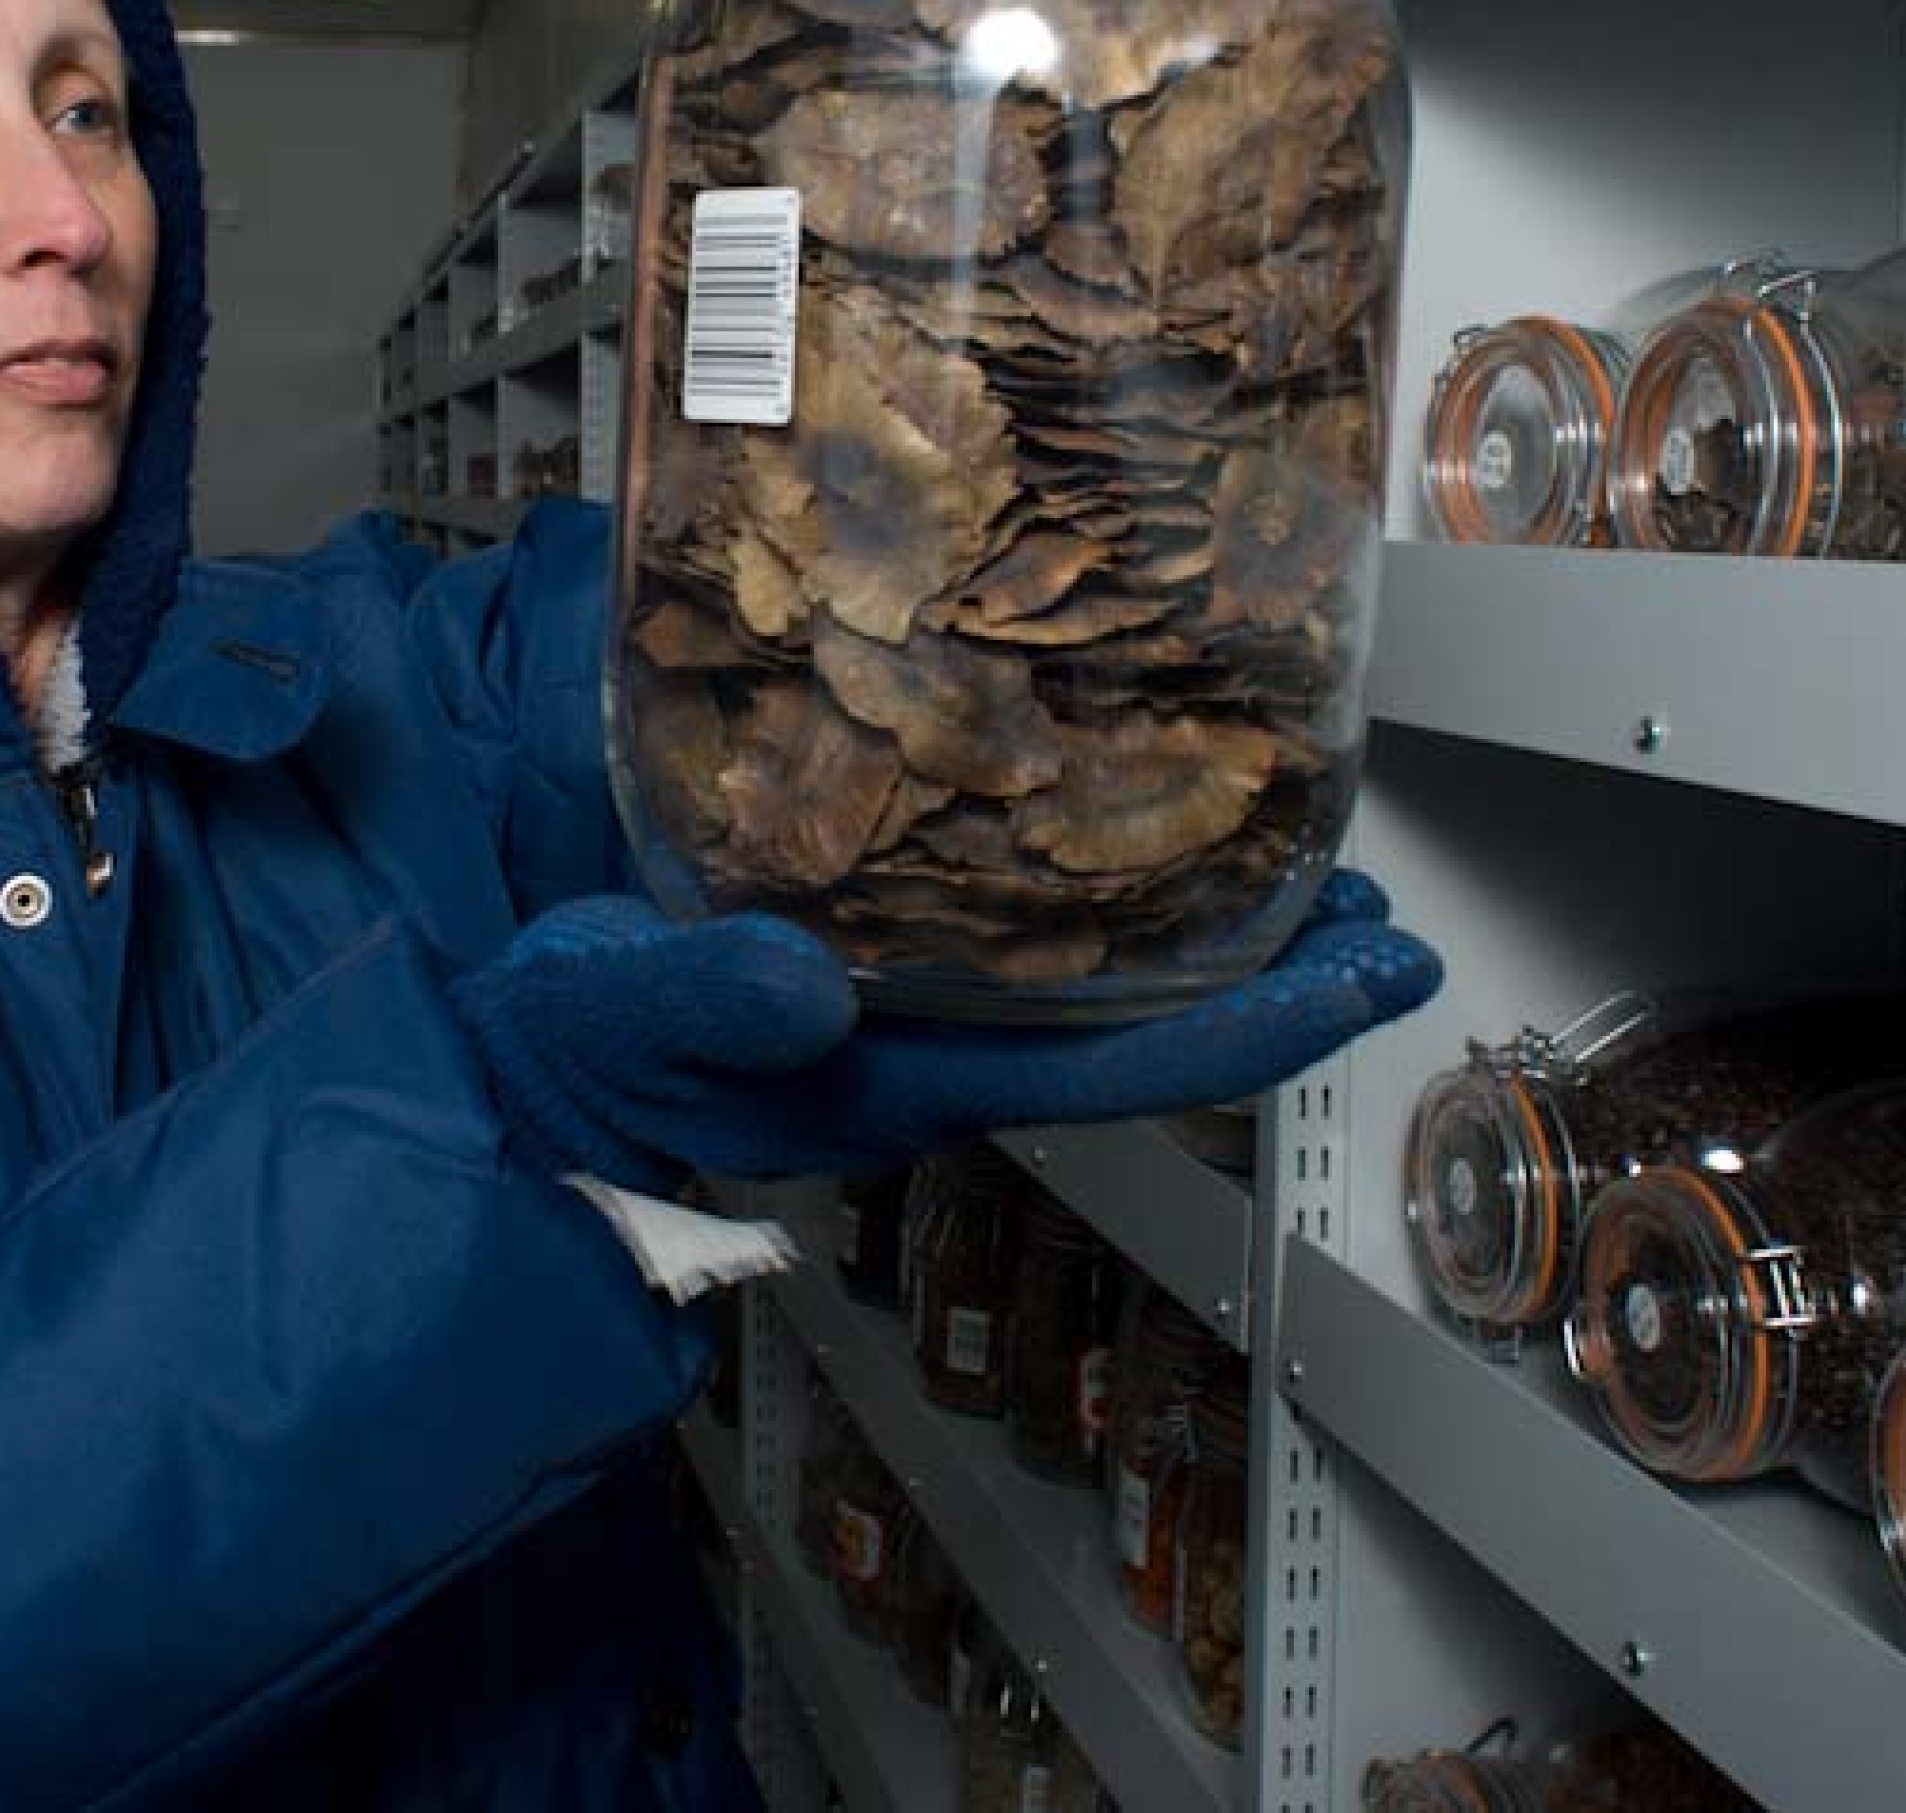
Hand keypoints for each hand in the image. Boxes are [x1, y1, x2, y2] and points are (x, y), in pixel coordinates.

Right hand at [451, 873, 1436, 1188]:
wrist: (514, 1062)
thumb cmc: (568, 1048)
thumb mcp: (610, 1016)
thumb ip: (699, 1000)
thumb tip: (810, 986)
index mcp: (896, 1080)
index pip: (1113, 1060)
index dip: (1253, 1021)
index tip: (1369, 972)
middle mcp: (937, 1056)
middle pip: (1149, 1027)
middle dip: (1278, 973)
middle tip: (1391, 909)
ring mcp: (919, 1018)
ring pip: (1108, 982)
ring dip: (1219, 929)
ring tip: (1318, 860)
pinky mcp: (886, 967)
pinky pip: (1038, 938)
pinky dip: (1119, 885)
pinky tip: (1144, 825)